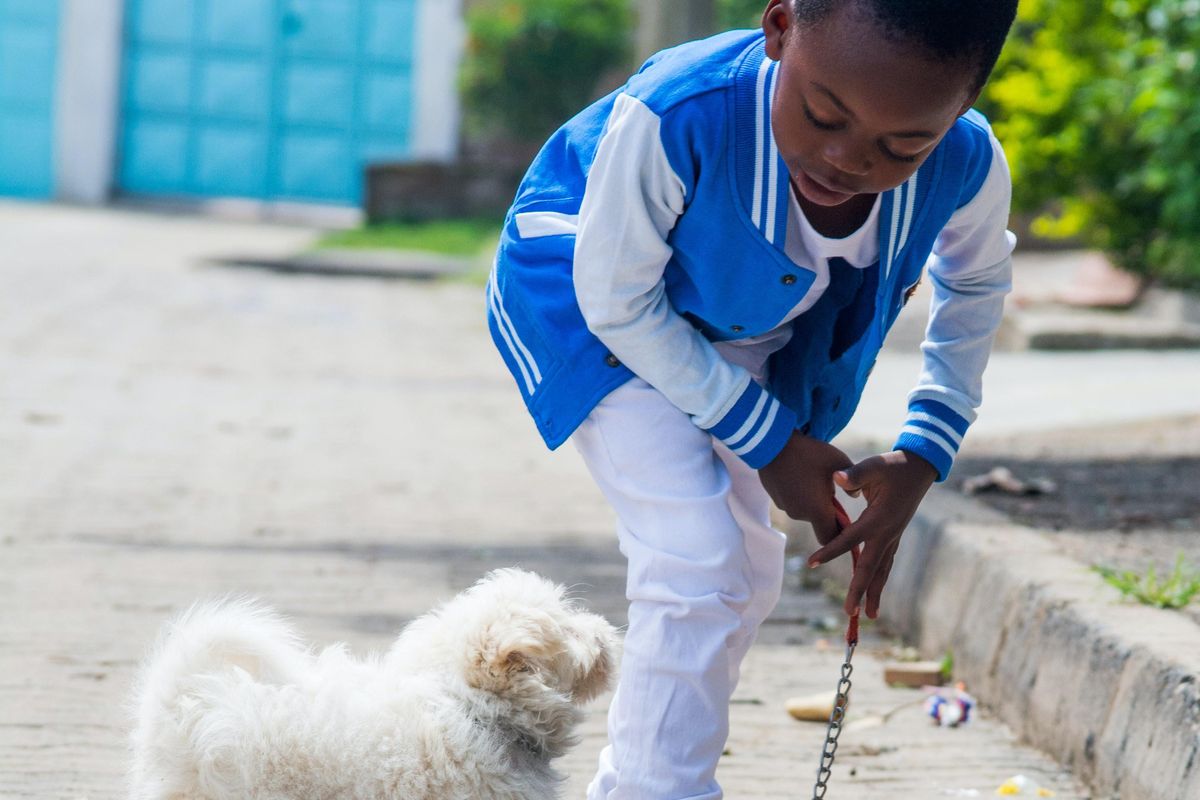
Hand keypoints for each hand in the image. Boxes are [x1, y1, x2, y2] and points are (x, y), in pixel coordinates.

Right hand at [758, 433, 853, 545]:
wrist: (772, 442)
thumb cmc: (809, 452)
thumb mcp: (838, 461)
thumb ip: (854, 481)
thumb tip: (855, 495)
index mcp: (817, 510)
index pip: (830, 539)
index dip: (839, 534)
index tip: (844, 519)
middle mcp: (800, 514)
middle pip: (818, 523)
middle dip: (825, 511)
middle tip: (829, 488)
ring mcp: (785, 507)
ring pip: (804, 511)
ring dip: (811, 501)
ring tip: (812, 477)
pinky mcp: (775, 498)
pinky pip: (792, 502)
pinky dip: (798, 494)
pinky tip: (798, 475)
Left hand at [807, 450, 937, 619]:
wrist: (920, 467)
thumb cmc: (893, 465)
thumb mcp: (874, 465)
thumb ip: (855, 474)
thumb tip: (837, 478)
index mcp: (879, 518)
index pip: (850, 539)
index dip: (830, 550)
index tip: (810, 562)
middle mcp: (888, 533)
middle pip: (871, 567)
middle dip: (859, 590)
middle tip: (849, 612)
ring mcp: (894, 536)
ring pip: (882, 570)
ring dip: (874, 592)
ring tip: (867, 615)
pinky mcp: (895, 536)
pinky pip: (886, 562)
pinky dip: (879, 579)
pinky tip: (874, 593)